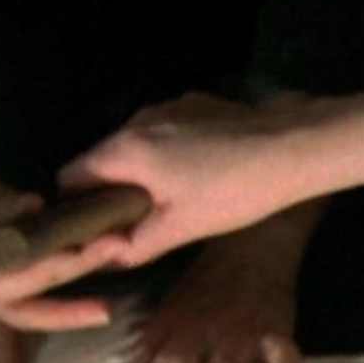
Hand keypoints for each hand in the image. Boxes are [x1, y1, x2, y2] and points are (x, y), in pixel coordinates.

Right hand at [0, 116, 118, 331]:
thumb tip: (33, 206)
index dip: (33, 268)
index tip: (73, 253)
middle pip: (18, 293)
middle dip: (68, 272)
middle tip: (113, 246)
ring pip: (29, 305)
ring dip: (71, 303)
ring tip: (112, 285)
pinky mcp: (5, 279)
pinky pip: (35, 297)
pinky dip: (65, 301)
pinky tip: (99, 294)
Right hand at [62, 92, 318, 267]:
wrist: (293, 147)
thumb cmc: (232, 192)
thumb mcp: (179, 229)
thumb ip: (133, 245)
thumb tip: (103, 258)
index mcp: (125, 149)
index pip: (70, 176)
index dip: (75, 207)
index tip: (95, 231)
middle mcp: (137, 119)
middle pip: (102, 159)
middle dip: (110, 192)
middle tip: (135, 225)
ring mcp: (168, 107)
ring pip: (135, 145)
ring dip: (140, 173)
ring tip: (169, 201)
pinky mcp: (195, 104)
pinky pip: (163, 133)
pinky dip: (166, 154)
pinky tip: (198, 174)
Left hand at [118, 210, 314, 362]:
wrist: (253, 242)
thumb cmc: (204, 288)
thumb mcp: (171, 312)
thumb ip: (149, 356)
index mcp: (171, 322)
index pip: (146, 360)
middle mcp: (200, 326)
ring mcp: (240, 327)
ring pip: (226, 361)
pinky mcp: (276, 326)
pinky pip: (284, 350)